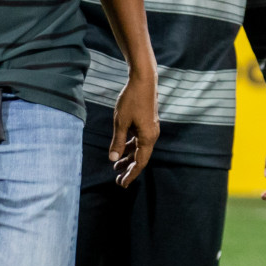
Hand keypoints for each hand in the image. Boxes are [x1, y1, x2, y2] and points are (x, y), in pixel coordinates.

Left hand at [109, 66, 158, 187]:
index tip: (121, 184)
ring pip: (139, 149)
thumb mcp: (121, 122)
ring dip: (128, 158)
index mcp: (147, 137)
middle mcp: (152, 135)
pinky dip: (130, 147)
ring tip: (116, 166)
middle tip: (118, 180)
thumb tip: (113, 159)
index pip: (140, 162)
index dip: (131, 175)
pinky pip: (139, 140)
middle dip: (129, 169)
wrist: (144, 81)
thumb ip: (117, 142)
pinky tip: (121, 149)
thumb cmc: (131, 100)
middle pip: (141, 158)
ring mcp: (150, 129)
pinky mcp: (147, 124)